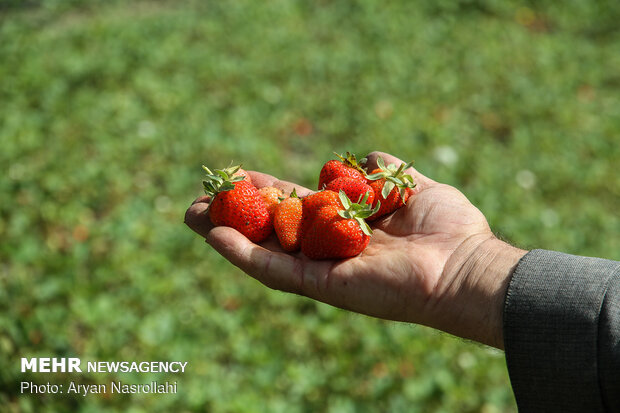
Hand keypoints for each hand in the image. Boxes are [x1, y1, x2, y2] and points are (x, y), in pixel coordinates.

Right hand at [185, 151, 526, 348]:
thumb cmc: (447, 227)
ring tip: (192, 213)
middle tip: (202, 196)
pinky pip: (274, 270)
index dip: (266, 193)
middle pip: (271, 230)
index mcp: (345, 228)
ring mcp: (321, 270)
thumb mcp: (412, 185)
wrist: (463, 263)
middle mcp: (328, 250)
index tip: (239, 175)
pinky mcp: (320, 286)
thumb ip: (384, 171)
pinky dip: (243, 253)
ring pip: (263, 251)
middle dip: (236, 213)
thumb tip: (366, 155)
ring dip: (226, 233)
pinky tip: (215, 233)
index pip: (295, 208)